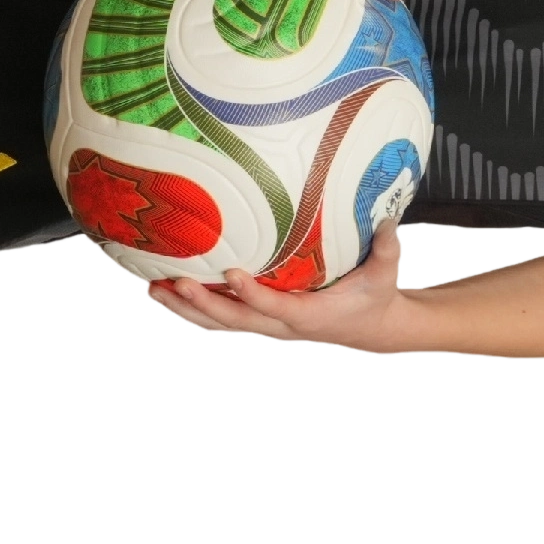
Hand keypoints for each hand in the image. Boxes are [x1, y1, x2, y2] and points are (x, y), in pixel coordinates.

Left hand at [146, 221, 413, 352]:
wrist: (371, 326)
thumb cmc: (375, 295)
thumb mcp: (384, 272)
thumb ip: (386, 247)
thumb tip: (389, 217)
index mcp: (309, 314)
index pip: (274, 306)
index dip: (251, 293)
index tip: (230, 273)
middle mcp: (282, 325)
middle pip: (234, 320)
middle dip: (203, 303)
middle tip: (176, 282)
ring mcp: (267, 325)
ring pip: (219, 324)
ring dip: (185, 310)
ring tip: (153, 291)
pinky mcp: (260, 321)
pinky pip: (220, 320)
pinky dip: (192, 310)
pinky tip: (167, 296)